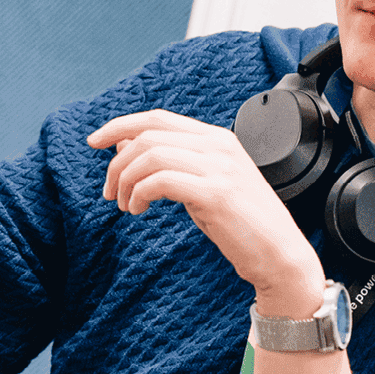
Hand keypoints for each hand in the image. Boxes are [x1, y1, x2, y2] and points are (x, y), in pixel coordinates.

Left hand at [87, 109, 324, 308]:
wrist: (280, 255)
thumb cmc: (242, 225)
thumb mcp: (201, 186)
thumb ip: (171, 164)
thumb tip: (125, 147)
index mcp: (217, 139)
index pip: (158, 118)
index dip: (121, 125)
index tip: (95, 141)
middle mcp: (219, 146)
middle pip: (149, 134)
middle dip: (118, 163)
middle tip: (111, 193)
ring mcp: (219, 167)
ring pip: (150, 155)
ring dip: (126, 181)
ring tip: (127, 206)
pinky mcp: (216, 193)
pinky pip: (160, 180)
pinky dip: (140, 193)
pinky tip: (140, 210)